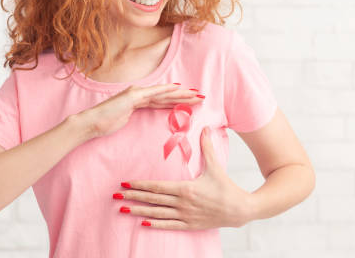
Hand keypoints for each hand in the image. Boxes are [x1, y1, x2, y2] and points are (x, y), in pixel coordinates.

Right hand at [81, 83, 202, 139]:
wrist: (91, 123)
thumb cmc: (105, 124)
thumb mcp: (124, 120)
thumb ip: (134, 116)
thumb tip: (139, 118)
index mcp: (138, 100)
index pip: (162, 101)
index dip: (177, 100)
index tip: (191, 102)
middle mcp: (139, 94)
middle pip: (166, 96)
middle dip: (184, 96)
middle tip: (200, 96)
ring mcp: (136, 93)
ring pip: (163, 93)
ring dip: (180, 94)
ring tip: (195, 94)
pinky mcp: (133, 96)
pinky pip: (153, 93)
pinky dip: (166, 90)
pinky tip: (177, 88)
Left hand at [114, 126, 253, 229]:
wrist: (239, 209)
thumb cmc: (226, 187)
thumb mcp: (215, 166)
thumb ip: (207, 147)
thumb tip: (205, 128)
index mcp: (186, 188)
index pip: (157, 186)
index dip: (139, 184)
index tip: (125, 182)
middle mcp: (182, 203)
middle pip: (152, 199)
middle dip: (132, 196)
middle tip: (115, 195)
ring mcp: (185, 215)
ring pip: (156, 213)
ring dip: (138, 211)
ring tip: (123, 209)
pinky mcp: (189, 224)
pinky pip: (168, 225)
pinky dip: (154, 224)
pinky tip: (142, 223)